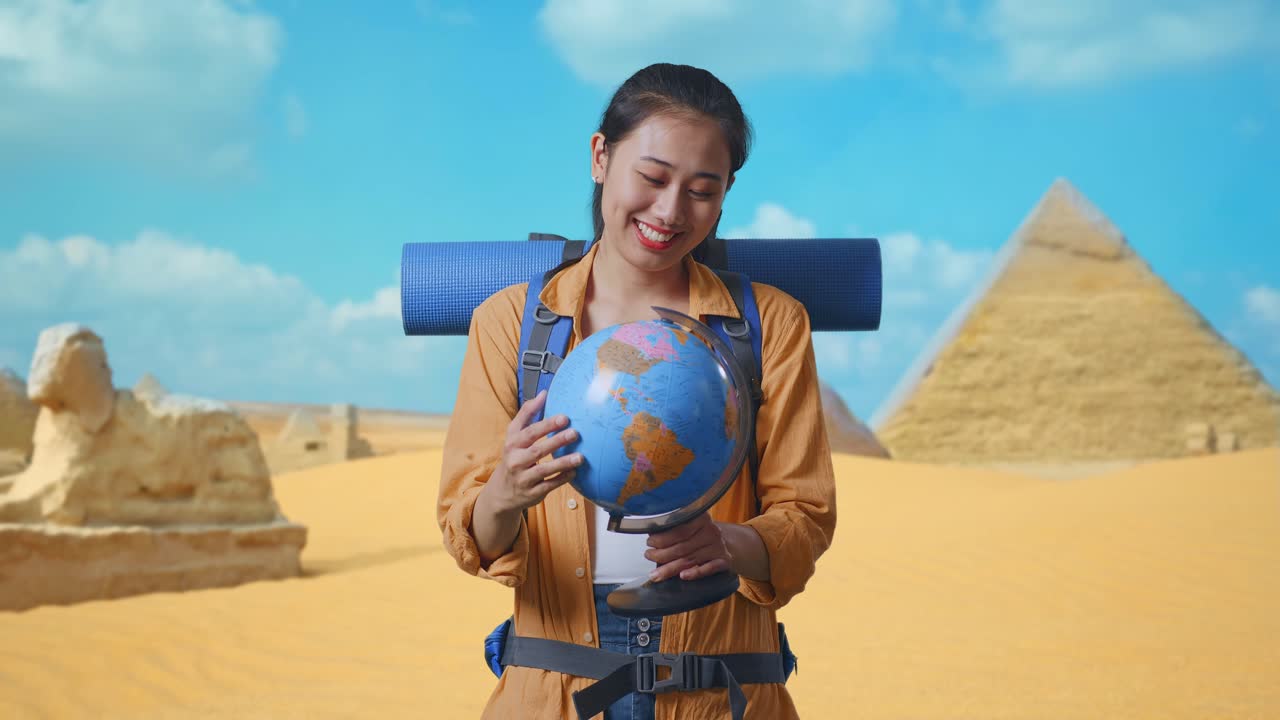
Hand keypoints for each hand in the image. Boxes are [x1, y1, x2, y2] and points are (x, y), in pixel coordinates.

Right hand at [484, 389, 582, 515]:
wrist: (501, 492)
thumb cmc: (513, 457)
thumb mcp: (514, 435)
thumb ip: (528, 414)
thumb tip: (544, 393)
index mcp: (512, 444)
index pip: (529, 432)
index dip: (547, 425)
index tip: (564, 418)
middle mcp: (515, 461)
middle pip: (537, 450)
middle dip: (556, 441)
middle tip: (575, 433)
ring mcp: (523, 478)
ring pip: (544, 470)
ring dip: (562, 462)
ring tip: (580, 457)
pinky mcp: (532, 493)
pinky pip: (549, 485)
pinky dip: (561, 479)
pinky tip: (574, 472)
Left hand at [645, 513, 731, 582]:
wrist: (729, 543)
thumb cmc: (701, 535)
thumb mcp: (690, 526)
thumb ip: (674, 530)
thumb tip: (651, 536)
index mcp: (701, 519)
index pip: (679, 530)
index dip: (662, 538)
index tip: (649, 543)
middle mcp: (711, 531)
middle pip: (682, 547)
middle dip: (661, 555)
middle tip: (649, 557)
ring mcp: (718, 547)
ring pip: (690, 559)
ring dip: (670, 568)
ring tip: (656, 575)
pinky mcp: (724, 561)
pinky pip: (709, 568)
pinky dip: (696, 573)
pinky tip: (682, 576)